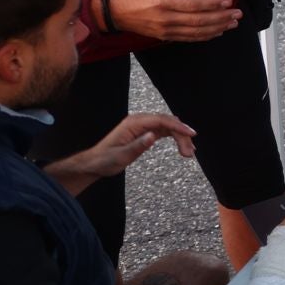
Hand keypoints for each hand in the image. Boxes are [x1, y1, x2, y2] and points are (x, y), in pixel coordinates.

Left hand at [45, 114, 196, 195]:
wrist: (94, 163)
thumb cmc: (105, 160)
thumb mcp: (120, 156)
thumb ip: (137, 146)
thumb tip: (153, 136)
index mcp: (133, 123)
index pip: (161, 120)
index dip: (178, 126)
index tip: (190, 134)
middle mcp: (139, 121)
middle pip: (167, 122)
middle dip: (181, 135)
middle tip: (189, 152)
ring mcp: (142, 126)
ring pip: (168, 126)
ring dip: (180, 137)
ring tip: (188, 152)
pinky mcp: (144, 132)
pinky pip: (164, 130)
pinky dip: (174, 137)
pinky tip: (182, 145)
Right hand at [107, 0, 239, 41]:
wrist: (113, 12)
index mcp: (164, 2)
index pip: (194, 5)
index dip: (213, 4)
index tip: (228, 1)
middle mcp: (166, 19)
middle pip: (200, 21)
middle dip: (221, 18)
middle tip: (238, 14)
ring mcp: (166, 30)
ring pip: (196, 32)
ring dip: (217, 28)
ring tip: (232, 23)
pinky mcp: (165, 36)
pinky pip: (189, 38)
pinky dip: (205, 36)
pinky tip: (217, 32)